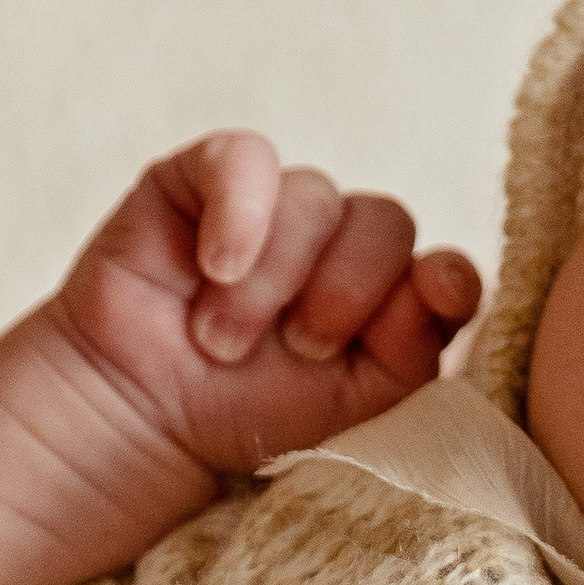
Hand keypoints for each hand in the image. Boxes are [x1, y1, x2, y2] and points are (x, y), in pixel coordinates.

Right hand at [0, 137, 478, 584]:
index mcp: (299, 523)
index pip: (429, 384)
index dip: (460, 355)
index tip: (444, 390)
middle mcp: (240, 431)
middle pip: (389, 269)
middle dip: (396, 285)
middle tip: (328, 374)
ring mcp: (162, 366)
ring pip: (311, 211)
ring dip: (323, 246)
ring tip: (252, 344)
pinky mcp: (88, 321)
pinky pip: (191, 181)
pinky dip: (241, 184)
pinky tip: (227, 269)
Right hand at [49, 133, 483, 494]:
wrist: (135, 427)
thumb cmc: (242, 425)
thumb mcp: (347, 411)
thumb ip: (410, 351)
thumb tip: (448, 277)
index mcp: (381, 303)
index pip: (438, 266)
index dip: (442, 280)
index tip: (433, 300)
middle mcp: (332, 248)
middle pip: (385, 223)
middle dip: (345, 294)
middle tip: (296, 350)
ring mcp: (268, 210)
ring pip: (315, 198)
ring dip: (273, 282)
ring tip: (220, 342)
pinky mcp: (198, 181)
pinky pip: (245, 157)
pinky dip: (240, 210)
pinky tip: (213, 267)